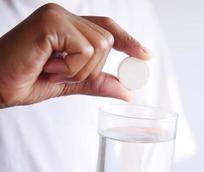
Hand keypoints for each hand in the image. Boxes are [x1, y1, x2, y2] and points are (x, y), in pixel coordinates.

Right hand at [0, 3, 150, 107]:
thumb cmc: (25, 80)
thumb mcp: (70, 83)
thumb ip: (97, 83)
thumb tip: (126, 91)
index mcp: (69, 28)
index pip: (108, 28)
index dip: (129, 41)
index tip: (145, 55)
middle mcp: (64, 16)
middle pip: (108, 41)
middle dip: (91, 68)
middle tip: (61, 73)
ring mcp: (58, 15)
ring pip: (100, 45)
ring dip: (80, 70)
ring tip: (52, 70)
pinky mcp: (51, 21)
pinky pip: (84, 49)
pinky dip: (71, 67)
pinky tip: (49, 67)